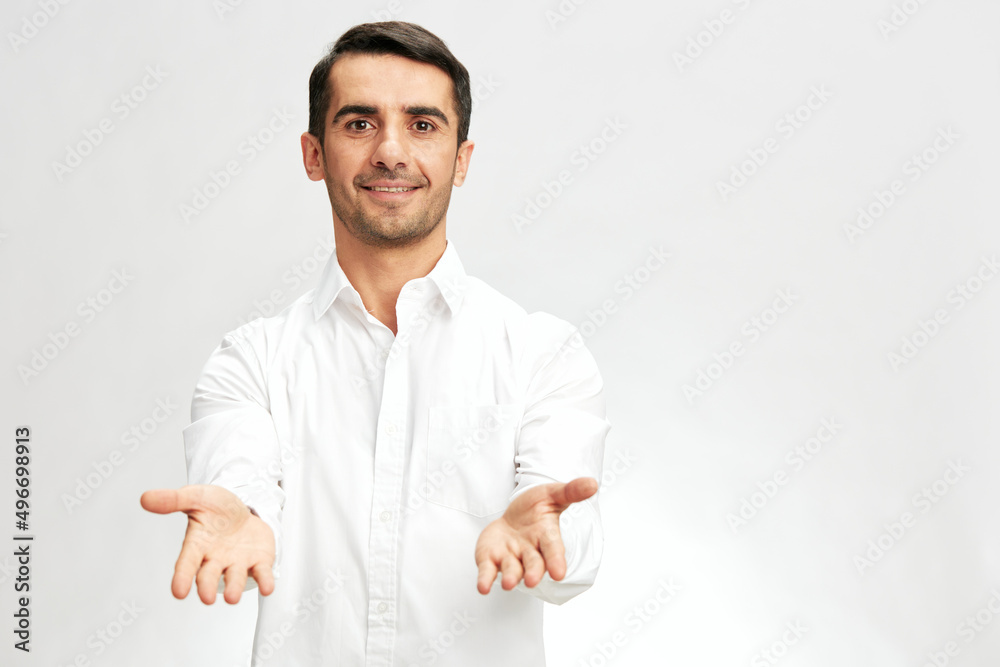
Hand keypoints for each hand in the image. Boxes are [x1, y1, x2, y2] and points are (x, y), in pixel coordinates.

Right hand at [140, 484, 275, 604]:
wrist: (243, 507)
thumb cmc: (215, 508)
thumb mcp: (196, 497)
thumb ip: (174, 500)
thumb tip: (145, 498)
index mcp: (197, 545)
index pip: (186, 563)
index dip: (182, 577)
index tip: (178, 591)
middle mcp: (215, 559)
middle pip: (209, 576)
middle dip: (208, 587)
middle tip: (207, 598)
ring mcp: (237, 562)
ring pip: (235, 578)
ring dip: (234, 587)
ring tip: (233, 598)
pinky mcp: (259, 561)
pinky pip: (262, 573)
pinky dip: (265, 581)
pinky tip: (267, 587)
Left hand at [474, 477, 597, 593]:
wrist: (512, 517)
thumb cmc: (535, 509)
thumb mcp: (552, 494)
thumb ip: (570, 491)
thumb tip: (593, 483)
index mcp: (546, 536)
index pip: (553, 549)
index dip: (556, 561)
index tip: (559, 574)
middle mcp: (530, 551)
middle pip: (533, 563)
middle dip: (533, 572)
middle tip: (531, 580)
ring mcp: (510, 557)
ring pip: (512, 569)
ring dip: (510, 577)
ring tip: (508, 584)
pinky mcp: (491, 559)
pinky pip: (489, 571)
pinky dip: (485, 579)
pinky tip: (482, 586)